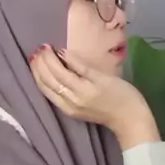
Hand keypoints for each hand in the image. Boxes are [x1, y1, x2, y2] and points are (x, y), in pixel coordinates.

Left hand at [30, 45, 159, 146]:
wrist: (130, 120)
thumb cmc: (122, 94)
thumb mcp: (104, 77)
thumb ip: (81, 66)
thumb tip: (62, 53)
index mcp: (81, 90)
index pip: (58, 71)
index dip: (49, 58)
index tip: (46, 45)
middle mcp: (71, 101)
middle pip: (48, 81)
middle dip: (40, 64)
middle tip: (38, 49)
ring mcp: (69, 108)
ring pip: (46, 89)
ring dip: (38, 74)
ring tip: (35, 59)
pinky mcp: (70, 112)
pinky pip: (51, 96)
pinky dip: (44, 84)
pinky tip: (42, 75)